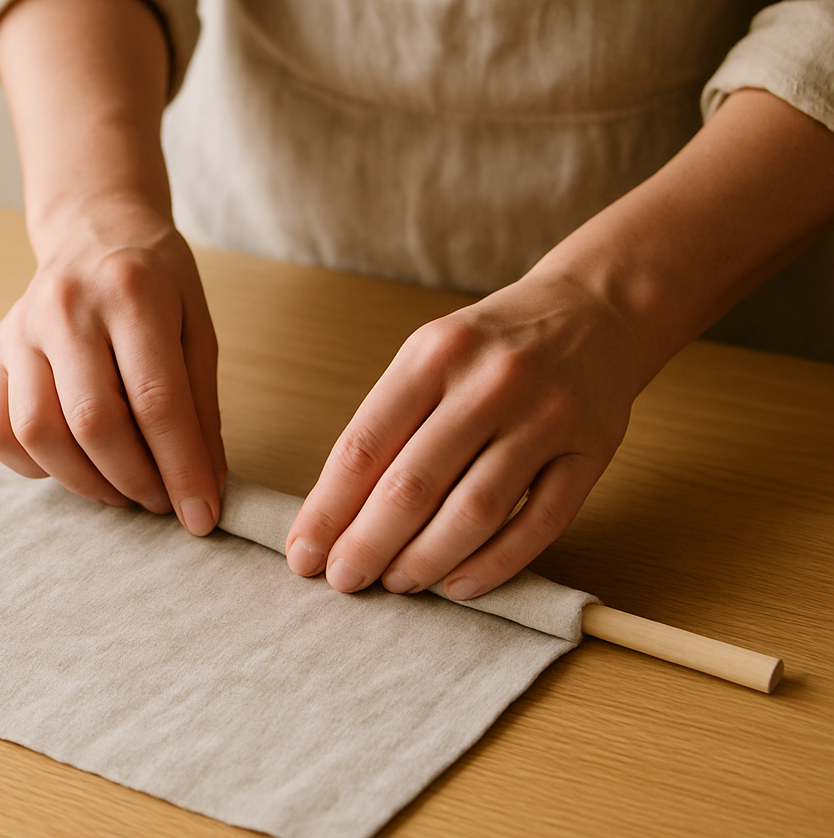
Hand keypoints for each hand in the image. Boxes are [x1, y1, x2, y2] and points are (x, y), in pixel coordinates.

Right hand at [0, 200, 225, 534]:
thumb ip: (201, 405)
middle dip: (137, 481)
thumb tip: (205, 485)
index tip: (202, 516)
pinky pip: (0, 434)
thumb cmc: (157, 284)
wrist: (94, 232)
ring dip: (88, 483)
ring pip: (40, 434)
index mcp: (132, 293)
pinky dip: (39, 467)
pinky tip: (76, 463)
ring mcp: (20, 330)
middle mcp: (67, 309)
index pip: (157, 401)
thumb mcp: (197, 328)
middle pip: (95, 422)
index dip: (181, 468)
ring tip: (125, 489)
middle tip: (162, 501)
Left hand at [285, 270, 641, 598]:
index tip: (303, 553)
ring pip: (475, 512)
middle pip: (414, 485)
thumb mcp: (430, 354)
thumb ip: (389, 422)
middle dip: (368, 545)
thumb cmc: (492, 344)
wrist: (593, 310)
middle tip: (344, 580)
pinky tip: (459, 585)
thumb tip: (336, 511)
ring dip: (425, 561)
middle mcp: (490, 383)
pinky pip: (539, 524)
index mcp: (435, 353)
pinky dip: (495, 565)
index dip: (327, 509)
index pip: (364, 445)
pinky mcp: (591, 450)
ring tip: (397, 583)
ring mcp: (546, 417)